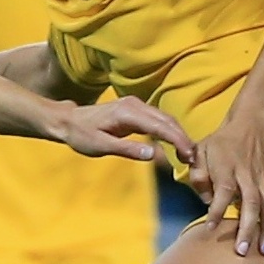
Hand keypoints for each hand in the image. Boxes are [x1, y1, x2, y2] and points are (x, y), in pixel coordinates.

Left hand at [47, 94, 197, 167]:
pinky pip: (159, 119)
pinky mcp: (136, 109)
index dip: (178, 140)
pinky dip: (170, 131)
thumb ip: (127, 150)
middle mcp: (135, 105)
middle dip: (183, 138)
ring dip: (179, 134)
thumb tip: (154, 155)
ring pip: (165, 118)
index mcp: (128, 114)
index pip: (161, 126)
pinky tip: (176, 143)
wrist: (69, 121)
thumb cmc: (82, 136)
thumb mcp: (101, 146)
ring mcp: (136, 105)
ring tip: (188, 154)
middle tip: (194, 158)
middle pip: (168, 120)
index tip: (190, 155)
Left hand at [185, 103, 263, 255]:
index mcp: (227, 167)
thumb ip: (198, 174)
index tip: (209, 227)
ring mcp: (263, 179)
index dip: (216, 210)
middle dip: (247, 228)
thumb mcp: (201, 150)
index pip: (223, 191)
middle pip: (251, 203)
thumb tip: (205, 198)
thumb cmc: (222, 141)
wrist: (252, 124)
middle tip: (242, 251)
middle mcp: (248, 175)